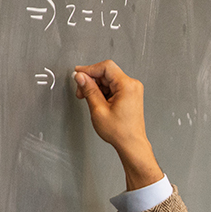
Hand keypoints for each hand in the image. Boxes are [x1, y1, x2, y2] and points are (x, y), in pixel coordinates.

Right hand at [74, 60, 163, 190]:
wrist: (131, 144)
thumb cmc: (120, 132)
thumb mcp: (98, 110)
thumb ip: (88, 90)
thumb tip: (80, 77)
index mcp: (127, 86)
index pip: (106, 67)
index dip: (89, 69)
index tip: (78, 74)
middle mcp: (132, 85)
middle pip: (107, 73)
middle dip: (91, 80)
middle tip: (81, 90)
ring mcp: (132, 89)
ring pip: (109, 80)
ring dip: (96, 87)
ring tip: (89, 100)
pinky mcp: (130, 94)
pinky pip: (114, 87)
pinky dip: (103, 92)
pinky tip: (98, 101)